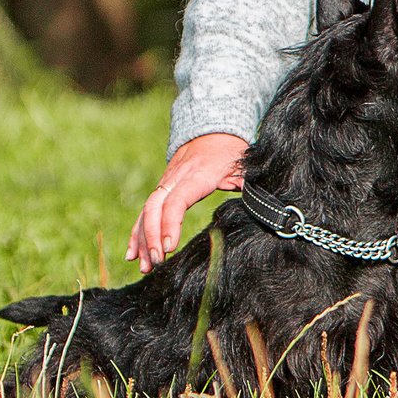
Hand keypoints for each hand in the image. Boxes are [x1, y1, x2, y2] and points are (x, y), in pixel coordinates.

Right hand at [130, 133, 247, 271]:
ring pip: (147, 210)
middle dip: (151, 236)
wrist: (214, 130)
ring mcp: (167, 182)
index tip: (169, 247)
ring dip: (142, 239)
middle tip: (156, 262)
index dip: (170, 224)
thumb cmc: (232, 151)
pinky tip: (133, 254)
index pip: (176, 201)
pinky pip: (146, 210)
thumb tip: (264, 208)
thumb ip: (251, 187)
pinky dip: (137, 232)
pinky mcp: (163, 187)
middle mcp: (176, 178)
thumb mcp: (245, 166)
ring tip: (145, 266)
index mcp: (197, 175)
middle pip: (155, 207)